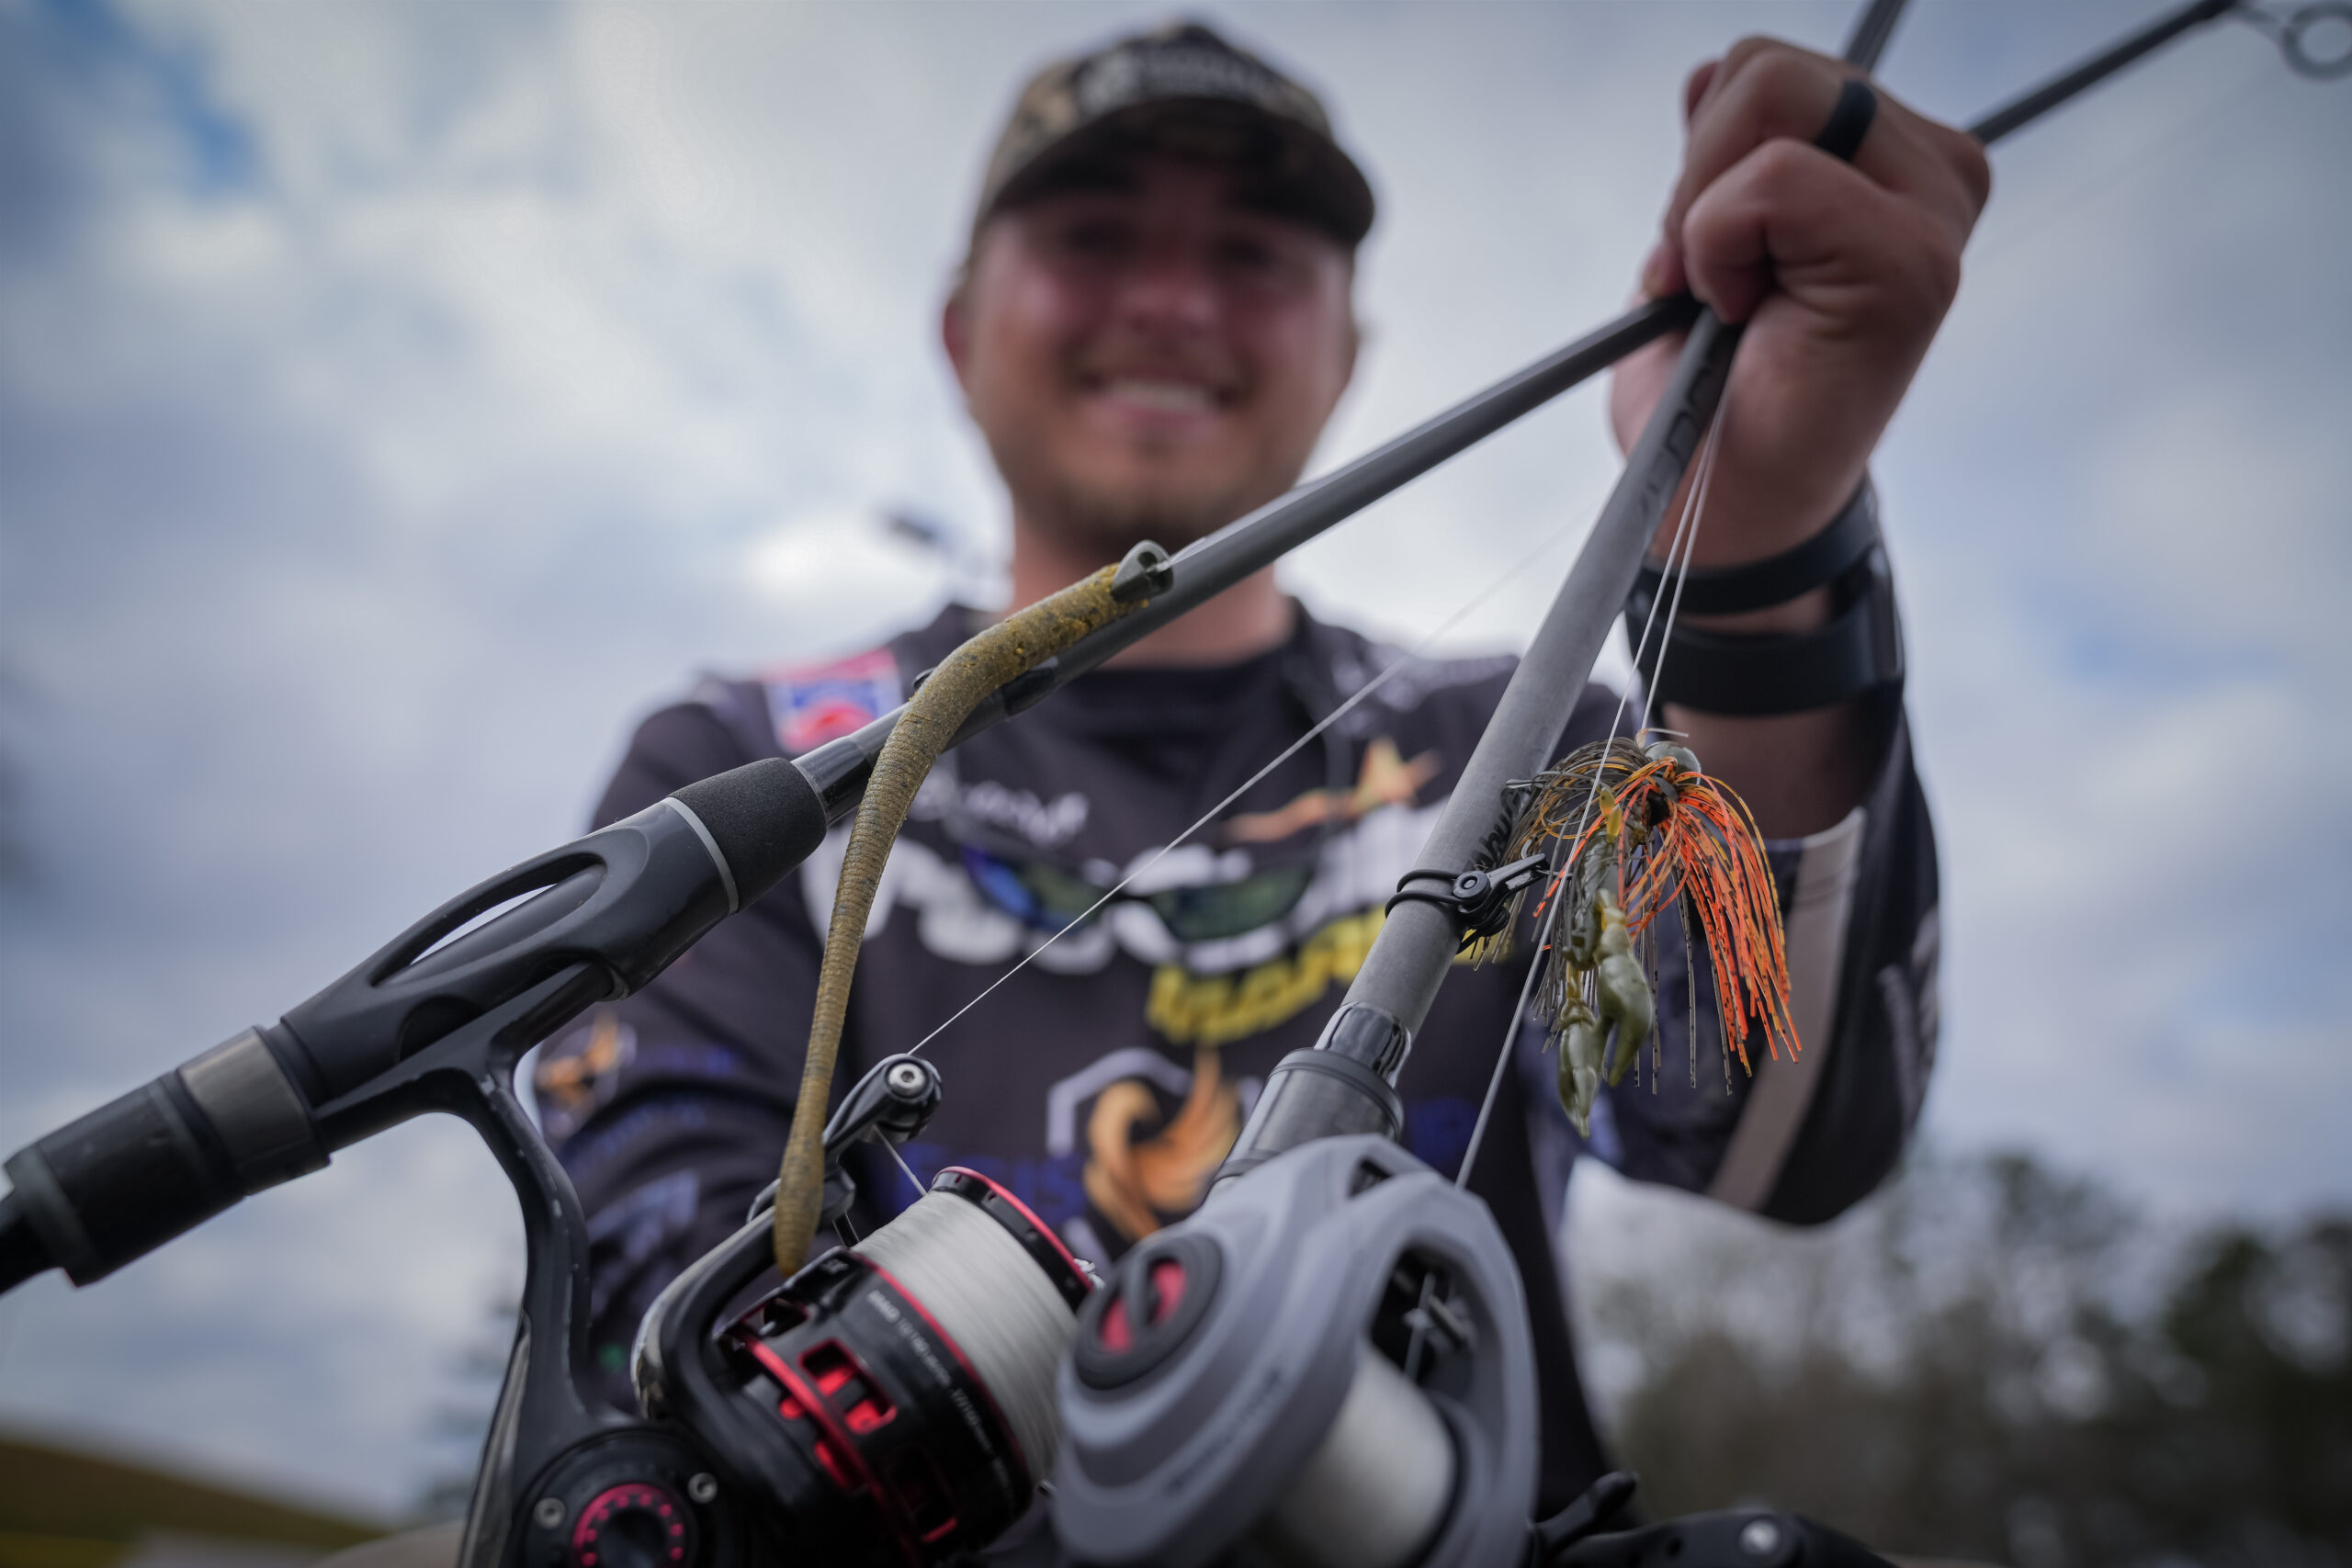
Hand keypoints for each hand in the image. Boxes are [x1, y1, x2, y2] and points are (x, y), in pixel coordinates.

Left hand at [1609, 40, 1989, 566]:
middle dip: (1698, 172)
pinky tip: (1744, 313)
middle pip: (1768, 69)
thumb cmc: (1710, 392)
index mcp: (1888, 161)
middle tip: (1705, 278)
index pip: (1770, 70)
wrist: (1718, 505)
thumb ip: (1723, 151)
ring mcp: (1933, 218)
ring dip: (1705, 209)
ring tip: (1730, 298)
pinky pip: (1773, 180)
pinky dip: (1719, 244)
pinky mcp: (1915, 263)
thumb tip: (1711, 75)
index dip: (1700, 153)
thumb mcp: (1699, 238)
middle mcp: (1933, 175)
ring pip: (1770, 100)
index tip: (1696, 254)